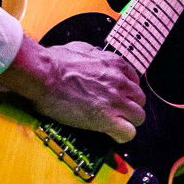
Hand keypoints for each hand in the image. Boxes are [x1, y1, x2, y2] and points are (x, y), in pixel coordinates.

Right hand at [0, 36, 144, 142]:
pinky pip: (128, 133)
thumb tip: (92, 55)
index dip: (126, 91)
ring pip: (138, 117)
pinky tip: (111, 134)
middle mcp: (119, 81)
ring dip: (127, 121)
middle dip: (129, 106)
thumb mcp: (79, 48)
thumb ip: (92, 53)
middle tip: (115, 111)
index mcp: (114, 64)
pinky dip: (121, 136)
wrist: (43, 74)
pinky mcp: (107, 119)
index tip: (118, 96)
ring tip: (114, 124)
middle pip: (140, 99)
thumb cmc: (54, 61)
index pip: (134, 80)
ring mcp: (115, 101)